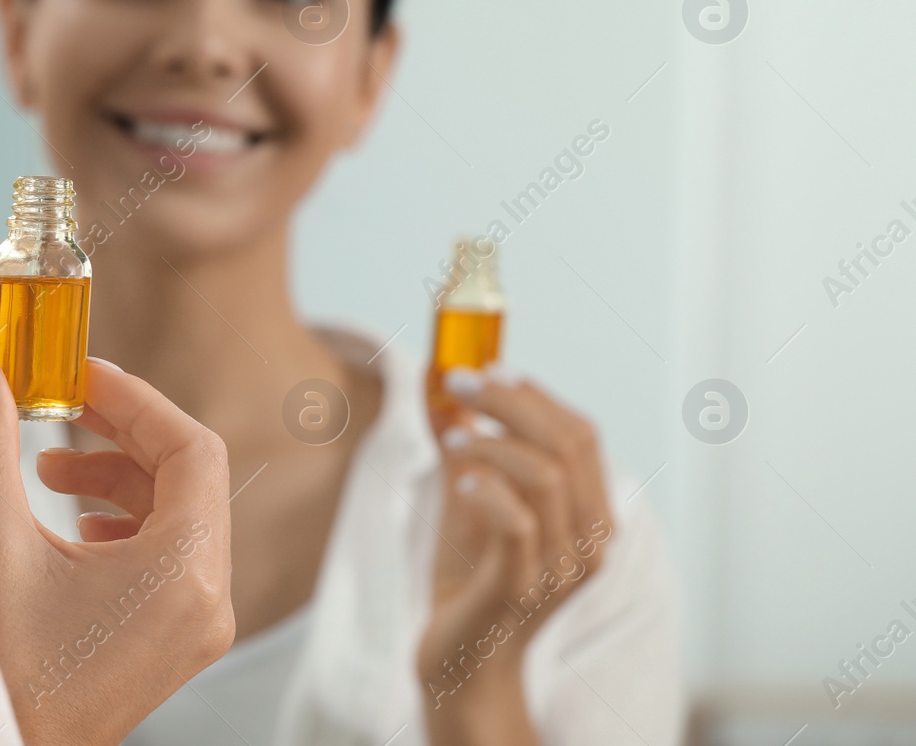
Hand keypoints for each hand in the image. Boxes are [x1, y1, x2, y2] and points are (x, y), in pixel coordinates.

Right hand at [0, 347, 233, 745]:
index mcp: (185, 573)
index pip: (192, 450)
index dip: (137, 401)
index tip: (82, 375)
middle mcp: (206, 602)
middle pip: (188, 479)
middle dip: (121, 435)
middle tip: (61, 407)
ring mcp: (194, 628)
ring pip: (177, 517)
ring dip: (116, 479)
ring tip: (47, 473)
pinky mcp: (169, 645)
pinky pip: (168, 558)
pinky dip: (124, 523)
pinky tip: (74, 525)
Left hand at [417, 367, 614, 744]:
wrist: (461, 661)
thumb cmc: (468, 577)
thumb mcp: (467, 499)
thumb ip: (465, 445)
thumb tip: (440, 385)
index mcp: (588, 514)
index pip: (582, 435)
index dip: (537, 394)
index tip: (489, 367)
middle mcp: (588, 541)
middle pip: (571, 443)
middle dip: (512, 400)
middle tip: (460, 380)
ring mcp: (559, 567)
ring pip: (547, 476)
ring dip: (493, 441)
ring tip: (452, 437)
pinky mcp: (520, 589)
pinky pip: (517, 523)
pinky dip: (486, 488)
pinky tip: (459, 479)